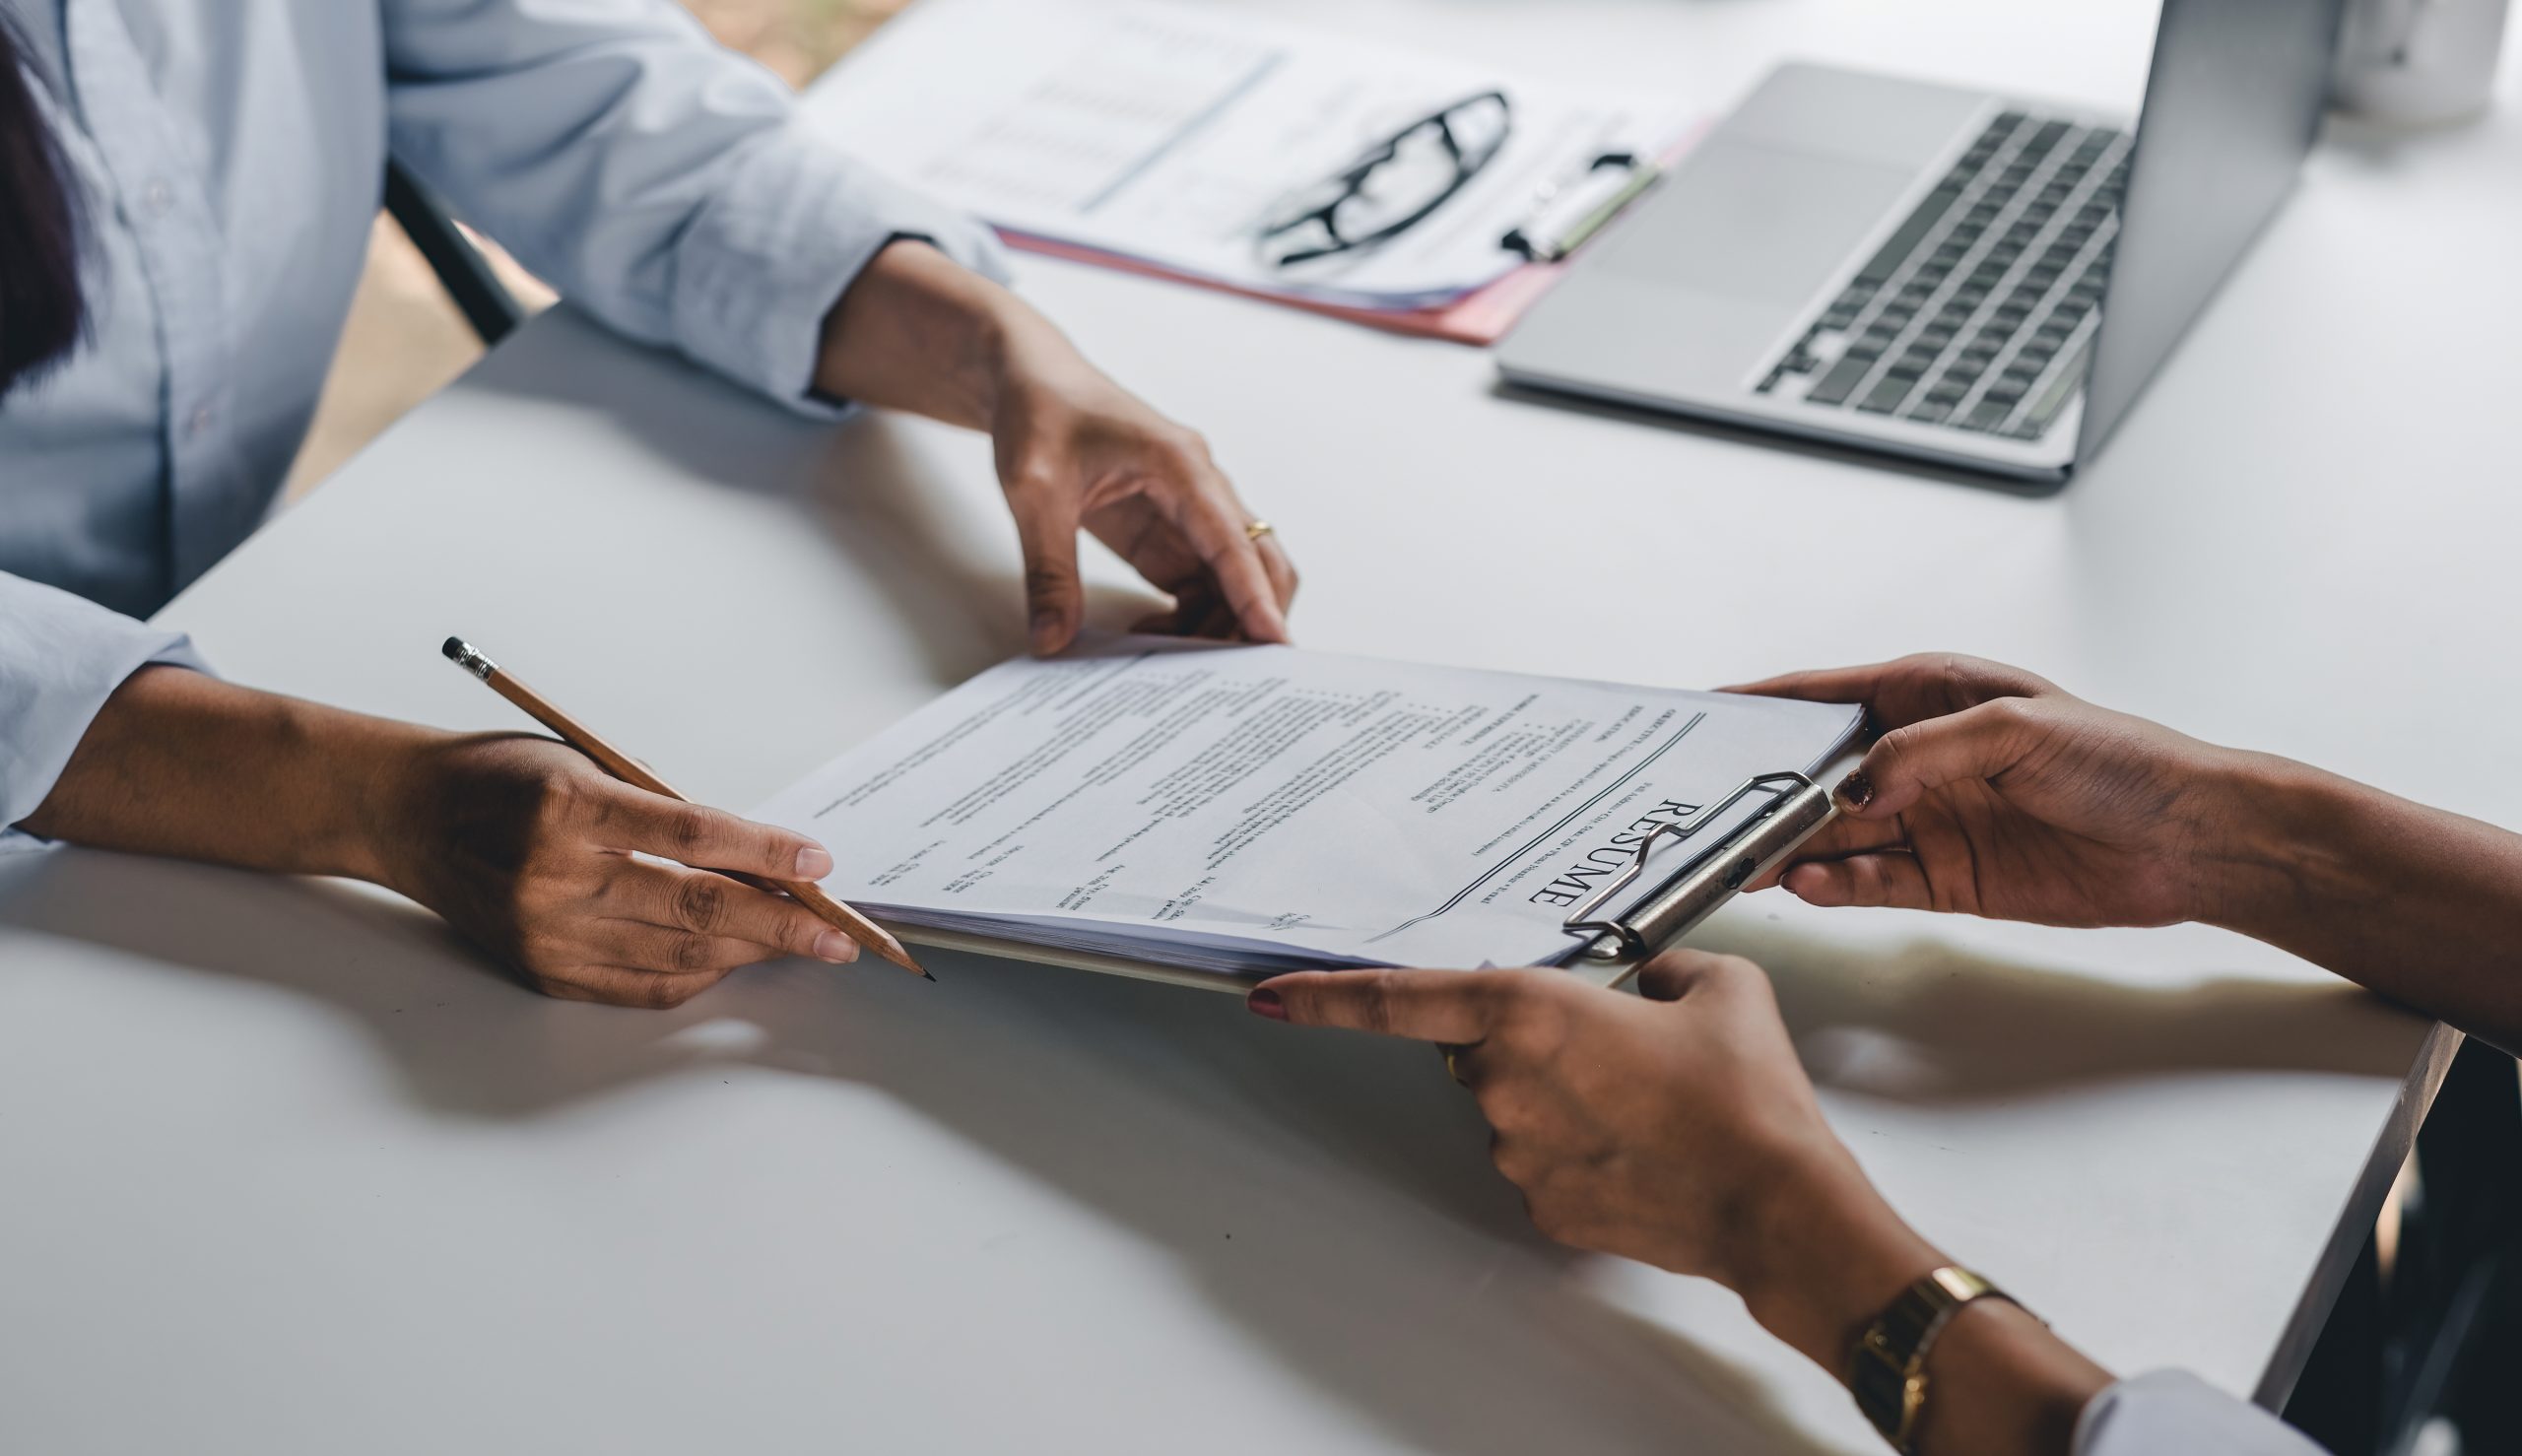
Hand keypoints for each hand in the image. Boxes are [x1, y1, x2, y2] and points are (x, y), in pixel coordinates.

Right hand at [373, 734, 858, 1007]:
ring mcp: (549, 934)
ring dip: (752, 950)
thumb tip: (756, 855)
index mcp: (570, 808)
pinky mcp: (544, 970)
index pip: (695, 836)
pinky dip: (699, 971)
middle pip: (697, 907)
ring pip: (679, 952)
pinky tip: (734, 956)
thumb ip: (663, 808)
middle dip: (782, 923)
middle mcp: (556, 878)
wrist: (408, 815)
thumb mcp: (586, 762)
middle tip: (837, 932)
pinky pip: (643, 983)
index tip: (818, 863)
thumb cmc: (501, 777)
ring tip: (800, 942)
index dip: (767, 854)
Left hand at [815, 241, 1296, 655]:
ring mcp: (1191, 512)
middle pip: (1258, 561)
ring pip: (1235, 580)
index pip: (1233, 540)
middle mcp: (1201, 489)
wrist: (1030, 380)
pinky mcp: (1171, 532)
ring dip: (1219, 623)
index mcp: (1182, 465)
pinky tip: (1151, 637)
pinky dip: (1193, 617)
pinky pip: (1203, 584)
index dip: (1254, 595)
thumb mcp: (1032, 491)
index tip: (1274, 643)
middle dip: (1253, 617)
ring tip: (1170, 663)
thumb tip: (1052, 638)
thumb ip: (1047, 568)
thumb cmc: (1039, 413)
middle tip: (1228, 675)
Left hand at [1249, 953, 1937, 1367]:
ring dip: (1567, 1099)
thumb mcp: (1720, 987)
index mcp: (1532, 1014)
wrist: (1778, 1205)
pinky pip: (1544, 1158)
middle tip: (1625, 1052)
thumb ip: (1661, 966)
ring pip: (1518, 1106)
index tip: (1270, 993)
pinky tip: (1645, 1149)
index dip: (1325, 995)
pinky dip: (1584, 1150)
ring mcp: (1519, 1152)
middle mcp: (1507, 1084)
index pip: (1401, 999)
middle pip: (1484, 1049)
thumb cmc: (1748, 1097)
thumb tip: (1647, 980)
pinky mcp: (1542, 1205)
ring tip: (1654, 1107)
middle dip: (1537, 1044)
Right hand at [1732, 654, 2259, 928]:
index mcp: (1929, 695)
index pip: (1825, 697)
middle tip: (1713, 813)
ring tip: (1748, 860)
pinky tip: (1808, 886)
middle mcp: (1918, 757)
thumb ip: (1924, 753)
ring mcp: (1927, 819)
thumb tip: (1854, 787)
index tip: (1704, 720)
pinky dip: (1836, 886)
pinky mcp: (1944, 878)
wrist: (2189, 840)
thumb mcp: (2015, 730)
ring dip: (1791, 848)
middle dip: (1764, 792)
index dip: (1763, 708)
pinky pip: (1870, 882)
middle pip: (1817, 775)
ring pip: (1834, 835)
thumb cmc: (2122, 761)